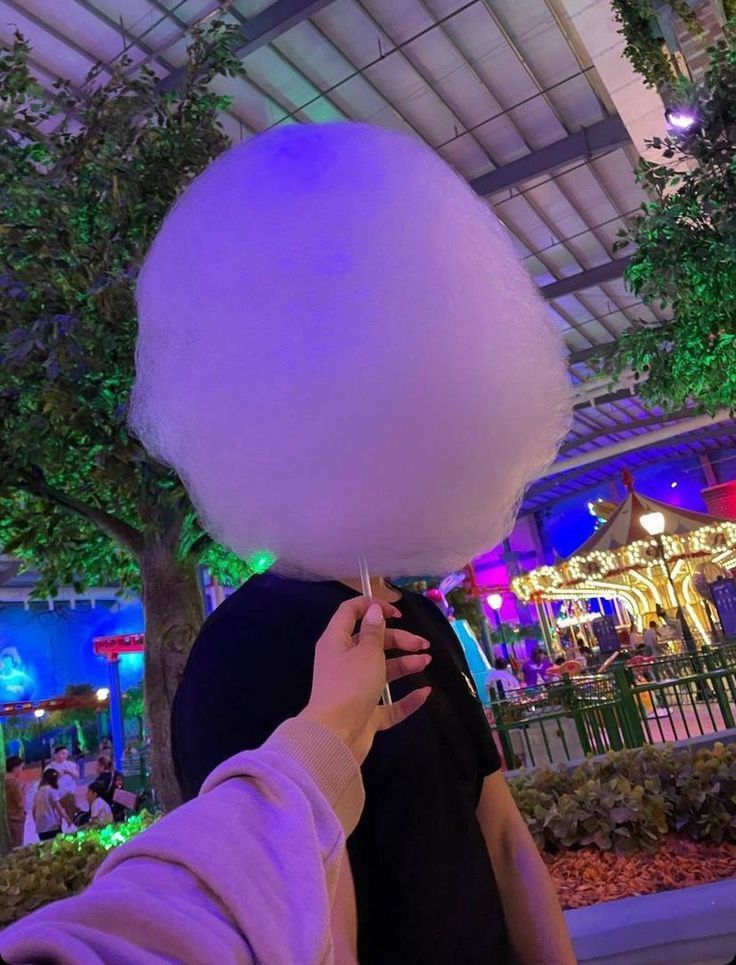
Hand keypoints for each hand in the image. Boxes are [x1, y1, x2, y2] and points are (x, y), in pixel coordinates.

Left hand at [300, 597, 430, 763]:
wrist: (335, 736)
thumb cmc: (350, 685)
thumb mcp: (366, 652)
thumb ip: (374, 632)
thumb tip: (374, 610)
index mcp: (336, 642)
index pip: (350, 612)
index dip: (373, 606)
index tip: (397, 613)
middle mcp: (343, 663)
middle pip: (372, 643)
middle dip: (399, 640)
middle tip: (422, 644)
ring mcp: (354, 690)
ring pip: (381, 671)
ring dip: (404, 665)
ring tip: (426, 662)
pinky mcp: (365, 714)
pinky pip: (388, 704)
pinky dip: (405, 699)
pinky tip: (424, 694)